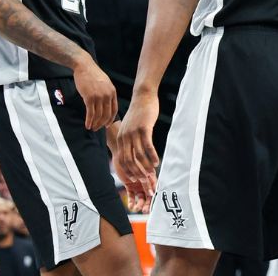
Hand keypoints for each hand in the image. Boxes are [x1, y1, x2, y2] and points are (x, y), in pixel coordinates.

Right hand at [73, 56, 117, 130]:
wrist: (84, 66)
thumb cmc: (93, 75)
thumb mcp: (105, 84)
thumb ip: (107, 93)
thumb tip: (106, 105)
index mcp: (113, 92)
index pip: (114, 109)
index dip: (110, 119)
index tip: (106, 125)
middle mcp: (108, 95)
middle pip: (107, 114)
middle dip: (102, 124)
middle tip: (97, 129)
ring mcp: (99, 97)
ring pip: (99, 115)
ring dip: (95, 124)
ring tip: (91, 128)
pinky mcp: (90, 97)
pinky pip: (91, 113)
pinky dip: (89, 120)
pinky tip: (87, 125)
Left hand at [113, 93, 159, 208]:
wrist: (143, 96)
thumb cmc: (139, 112)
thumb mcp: (130, 126)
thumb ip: (129, 138)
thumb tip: (133, 150)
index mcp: (120, 138)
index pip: (122, 160)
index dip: (129, 171)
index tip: (136, 180)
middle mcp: (124, 137)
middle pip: (129, 160)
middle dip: (137, 173)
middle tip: (145, 181)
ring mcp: (133, 133)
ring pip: (138, 155)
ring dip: (145, 166)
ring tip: (152, 174)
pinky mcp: (143, 128)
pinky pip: (147, 146)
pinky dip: (152, 156)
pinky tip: (157, 162)